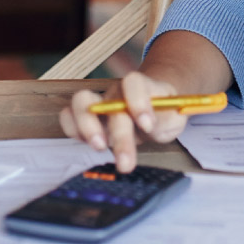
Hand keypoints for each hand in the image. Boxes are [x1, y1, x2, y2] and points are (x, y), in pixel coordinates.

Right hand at [59, 71, 191, 172]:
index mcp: (142, 87)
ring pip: (81, 101)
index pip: (134, 82)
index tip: (147, 125)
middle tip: (125, 161)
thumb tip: (149, 126)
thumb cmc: (164, 114)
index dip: (138, 101)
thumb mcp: (175, 118)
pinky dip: (72, 130)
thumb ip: (165, 119)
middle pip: (109, 102)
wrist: (154, 110)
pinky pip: (68, 116)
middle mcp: (117, 92)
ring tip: (100, 147)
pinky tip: (89, 145)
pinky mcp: (86, 117)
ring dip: (86, 126)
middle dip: (118, 134)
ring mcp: (100, 103)